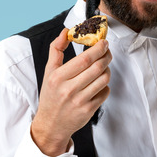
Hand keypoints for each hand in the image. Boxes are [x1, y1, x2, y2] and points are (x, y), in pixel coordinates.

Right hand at [31, 29, 111, 155]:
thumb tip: (65, 31)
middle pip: (96, 68)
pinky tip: (99, 83)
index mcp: (58, 77)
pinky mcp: (88, 110)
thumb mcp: (49, 72)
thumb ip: (56, 49)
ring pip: (103, 79)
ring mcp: (80, 101)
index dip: (97, 49)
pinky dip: (105, 85)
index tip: (103, 43)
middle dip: (106, 56)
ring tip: (103, 66)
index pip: (84, 59)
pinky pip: (105, 93)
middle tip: (108, 51)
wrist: (51, 124)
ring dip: (107, 70)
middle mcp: (69, 89)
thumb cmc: (51, 95)